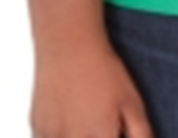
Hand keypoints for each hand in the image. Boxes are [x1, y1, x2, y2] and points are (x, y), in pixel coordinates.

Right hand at [29, 43, 153, 137]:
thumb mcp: (133, 103)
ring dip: (79, 137)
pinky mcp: (36, 128)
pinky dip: (61, 137)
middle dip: (98, 137)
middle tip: (102, 128)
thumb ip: (141, 134)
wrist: (69, 47)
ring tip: (87, 120)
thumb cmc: (103, 73)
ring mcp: (50, 136)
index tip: (114, 133)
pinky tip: (71, 123)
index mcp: (101, 137)